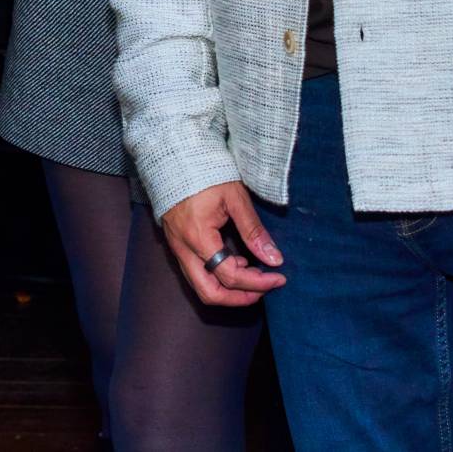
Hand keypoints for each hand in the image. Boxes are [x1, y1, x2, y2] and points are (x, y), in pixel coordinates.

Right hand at [159, 181, 286, 306]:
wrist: (172, 155)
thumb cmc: (205, 172)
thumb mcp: (234, 198)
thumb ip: (254, 231)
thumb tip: (274, 259)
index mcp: (199, 237)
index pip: (230, 276)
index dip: (258, 283)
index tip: (279, 277)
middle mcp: (184, 248)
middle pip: (210, 293)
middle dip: (240, 298)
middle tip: (265, 288)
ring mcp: (177, 247)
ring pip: (200, 286)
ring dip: (228, 289)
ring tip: (253, 274)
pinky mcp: (176, 243)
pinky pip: (196, 273)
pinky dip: (217, 276)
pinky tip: (236, 261)